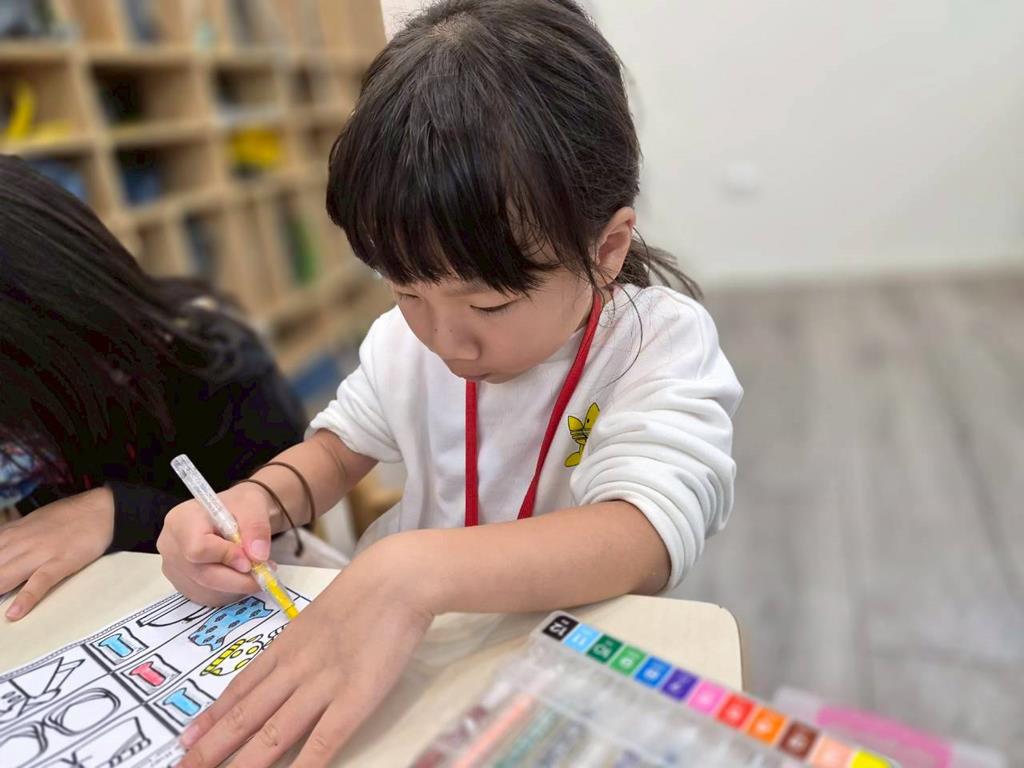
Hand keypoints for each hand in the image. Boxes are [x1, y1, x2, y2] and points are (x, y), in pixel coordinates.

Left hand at [0, 488, 114, 619]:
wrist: (102, 508)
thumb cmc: (67, 517)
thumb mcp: (32, 523)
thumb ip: (11, 540)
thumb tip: (1, 554)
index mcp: (10, 534)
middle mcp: (19, 544)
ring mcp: (41, 553)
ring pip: (5, 576)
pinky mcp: (62, 561)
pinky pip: (41, 581)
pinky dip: (27, 597)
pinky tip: (14, 613)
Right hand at [157, 483, 276, 606]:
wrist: (234, 515)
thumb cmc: (239, 506)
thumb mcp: (253, 506)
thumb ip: (256, 528)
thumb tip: (257, 557)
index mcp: (181, 520)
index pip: (197, 548)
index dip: (226, 558)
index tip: (251, 560)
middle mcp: (170, 546)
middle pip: (201, 574)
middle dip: (237, 579)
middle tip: (264, 575)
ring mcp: (173, 568)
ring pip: (205, 590)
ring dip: (236, 587)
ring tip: (254, 572)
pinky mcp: (182, 583)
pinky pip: (206, 597)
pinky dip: (228, 592)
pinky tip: (239, 577)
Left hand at [177, 535, 434, 767]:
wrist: (398, 577)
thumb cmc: (368, 588)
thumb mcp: (324, 611)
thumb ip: (306, 640)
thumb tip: (294, 658)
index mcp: (288, 645)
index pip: (241, 688)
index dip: (212, 717)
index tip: (187, 738)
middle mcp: (295, 668)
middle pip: (245, 715)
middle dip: (210, 748)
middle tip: (182, 767)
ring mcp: (323, 686)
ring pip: (271, 733)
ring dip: (241, 764)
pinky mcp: (354, 699)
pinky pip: (322, 742)